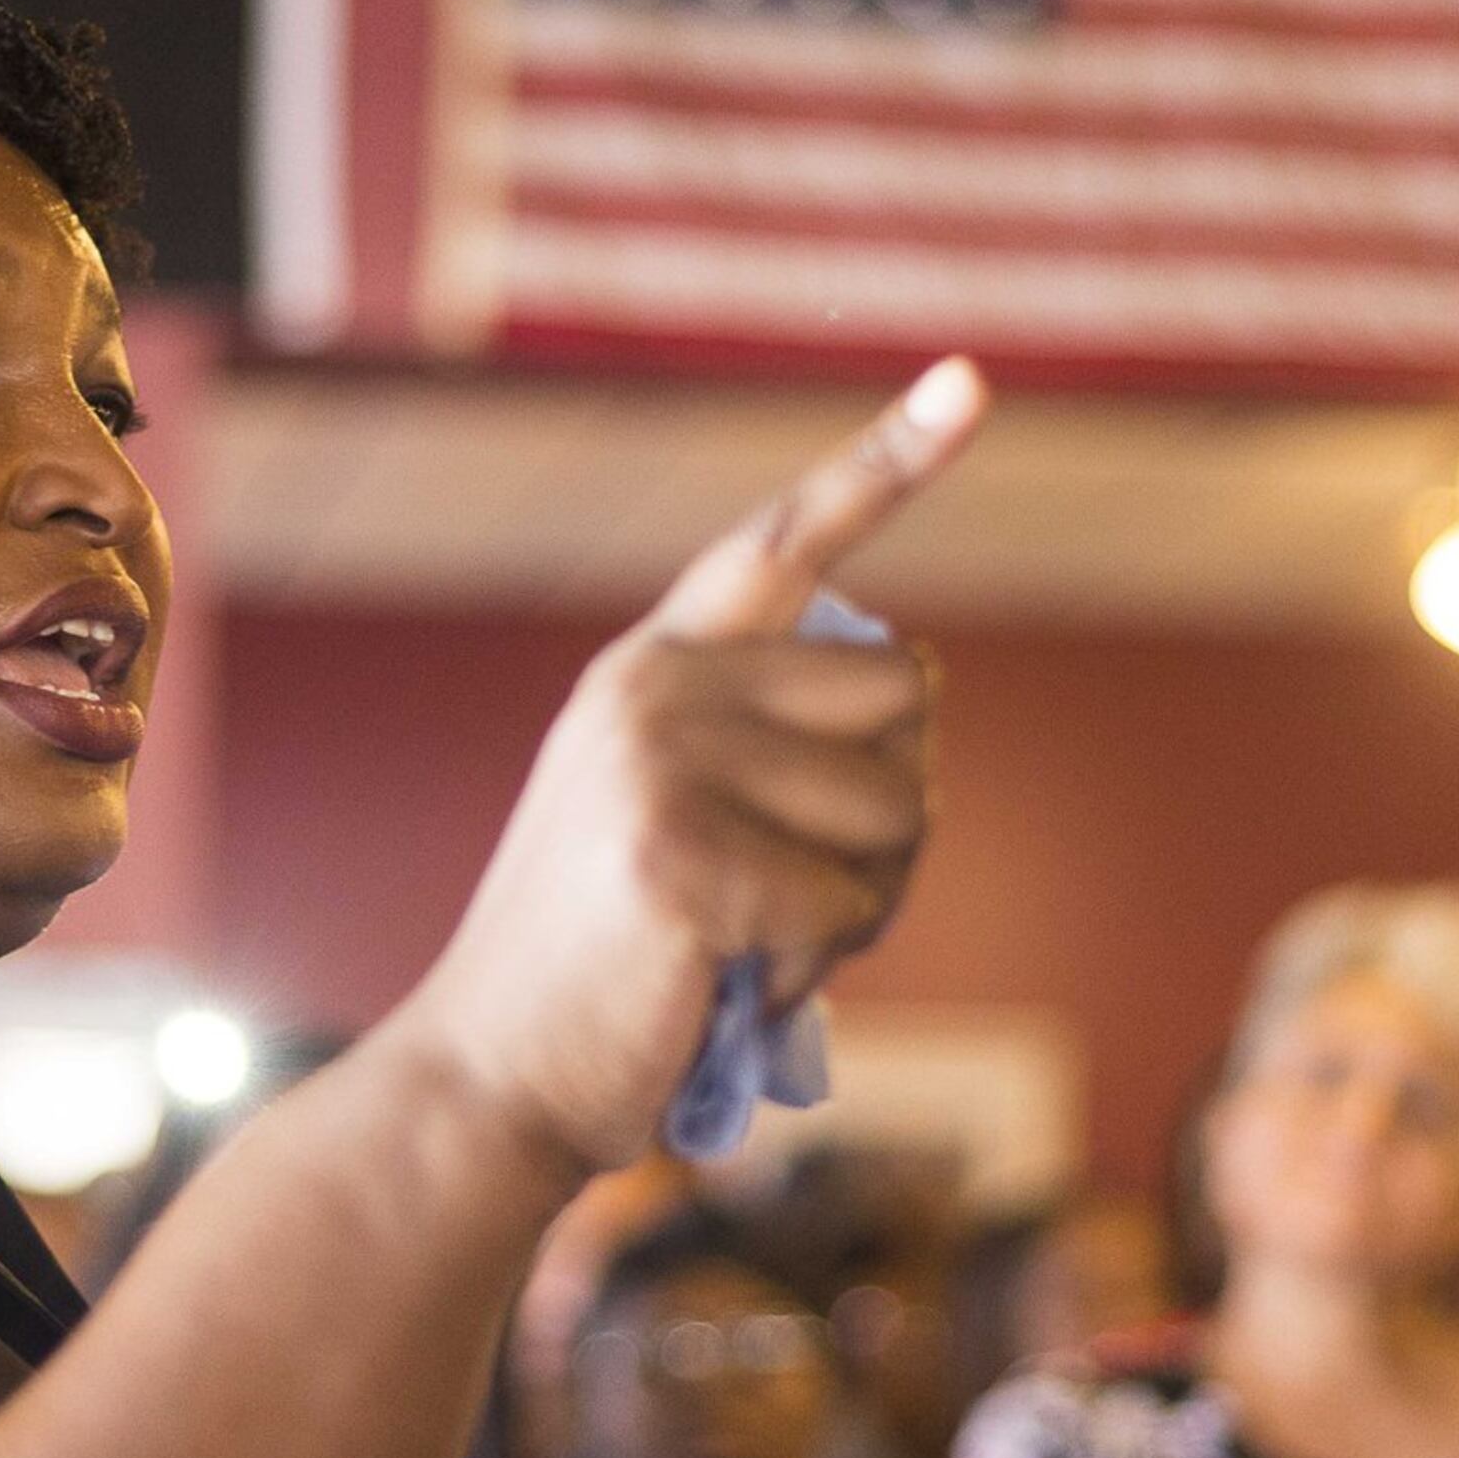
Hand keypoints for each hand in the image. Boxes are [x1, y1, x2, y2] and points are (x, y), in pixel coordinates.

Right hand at [396, 360, 986, 1172]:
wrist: (487, 1077)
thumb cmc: (610, 965)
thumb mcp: (667, 813)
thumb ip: (761, 739)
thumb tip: (921, 704)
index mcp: (652, 666)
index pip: (784, 540)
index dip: (888, 459)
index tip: (971, 380)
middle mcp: (655, 688)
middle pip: (908, 697)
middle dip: (893, 809)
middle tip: (798, 886)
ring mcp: (663, 767)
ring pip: (900, 810)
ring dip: (862, 902)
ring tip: (750, 941)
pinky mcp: (683, 859)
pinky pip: (852, 905)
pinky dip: (818, 967)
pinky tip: (728, 982)